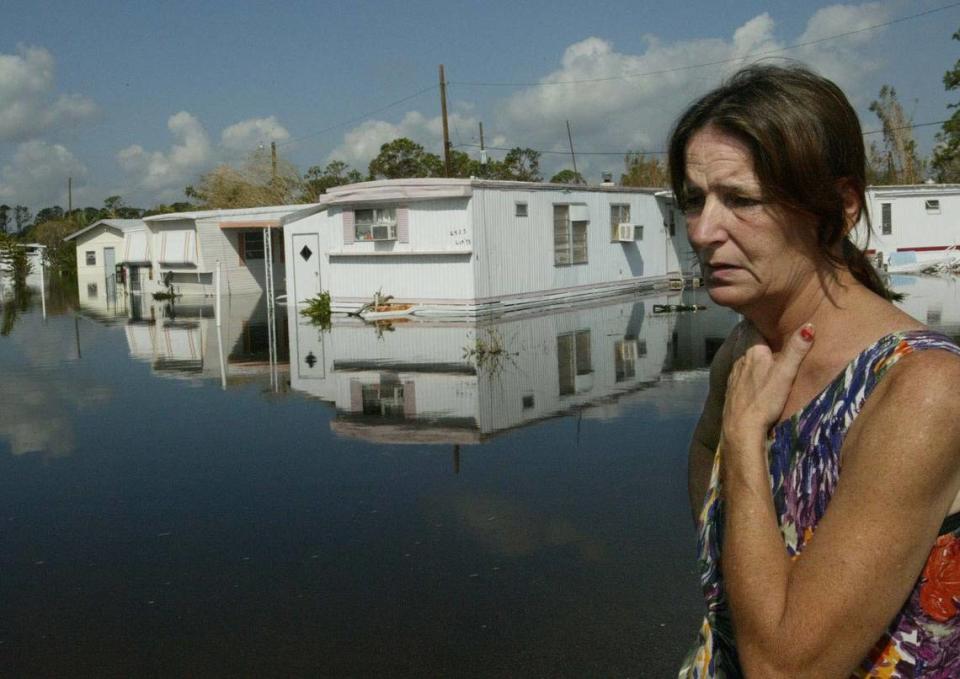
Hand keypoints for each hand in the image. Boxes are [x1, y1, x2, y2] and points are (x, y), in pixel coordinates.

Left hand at [722, 323, 814, 449]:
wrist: (741, 427)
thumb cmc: (764, 399)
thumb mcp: (785, 373)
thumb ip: (796, 350)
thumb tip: (809, 326)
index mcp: (752, 351)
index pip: (751, 325)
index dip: (759, 317)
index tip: (767, 309)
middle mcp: (739, 358)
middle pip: (745, 337)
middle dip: (754, 330)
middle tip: (765, 324)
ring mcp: (734, 373)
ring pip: (740, 351)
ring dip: (749, 346)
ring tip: (760, 343)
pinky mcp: (732, 387)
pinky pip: (738, 367)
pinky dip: (745, 362)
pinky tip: (751, 369)